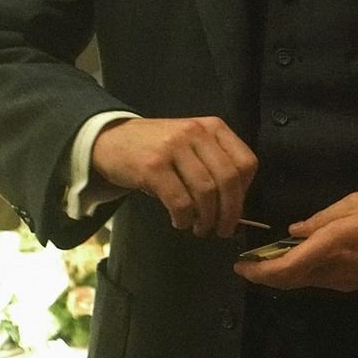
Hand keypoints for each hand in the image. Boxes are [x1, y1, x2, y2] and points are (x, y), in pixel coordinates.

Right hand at [90, 116, 256, 237]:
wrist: (111, 139)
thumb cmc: (158, 148)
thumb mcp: (192, 145)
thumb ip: (214, 165)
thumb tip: (235, 208)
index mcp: (214, 127)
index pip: (246, 162)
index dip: (245, 191)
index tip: (236, 208)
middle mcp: (196, 132)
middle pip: (228, 179)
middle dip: (230, 211)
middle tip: (224, 230)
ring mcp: (173, 147)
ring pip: (206, 191)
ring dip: (207, 218)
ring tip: (200, 228)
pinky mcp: (152, 166)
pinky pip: (179, 200)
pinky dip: (184, 217)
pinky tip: (180, 222)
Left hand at [233, 193, 357, 291]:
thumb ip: (324, 216)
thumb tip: (296, 229)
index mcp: (334, 243)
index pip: (288, 264)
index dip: (261, 269)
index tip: (241, 264)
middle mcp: (333, 268)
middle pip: (289, 281)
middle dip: (263, 276)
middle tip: (246, 266)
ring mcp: (342, 281)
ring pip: (301, 283)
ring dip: (280, 275)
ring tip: (265, 261)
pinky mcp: (351, 285)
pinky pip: (316, 281)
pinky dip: (298, 274)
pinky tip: (294, 262)